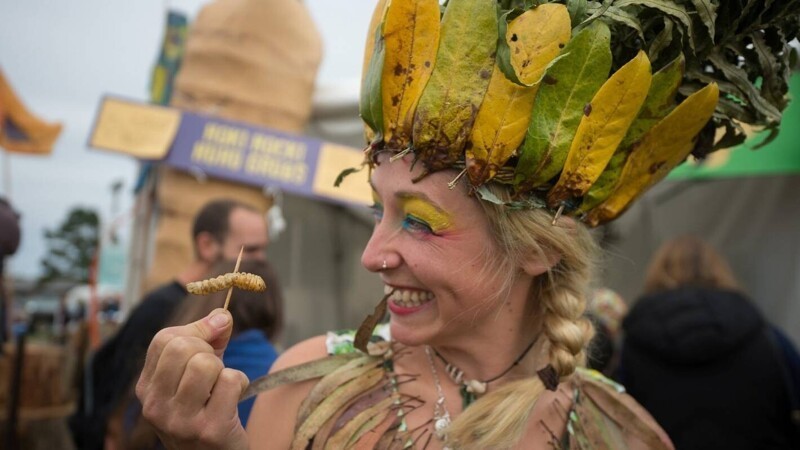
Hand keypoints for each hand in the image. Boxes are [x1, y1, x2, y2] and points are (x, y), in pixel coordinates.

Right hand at [136, 308, 249, 449]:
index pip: (164, 339)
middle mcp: (155, 406)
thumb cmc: (208, 408)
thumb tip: (222, 315)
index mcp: (146, 388)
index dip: (196, 331)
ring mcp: (180, 421)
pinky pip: (230, 381)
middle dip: (209, 351)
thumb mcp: (198, 372)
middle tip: (214, 372)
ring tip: (221, 387)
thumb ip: (209, 338)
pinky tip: (233, 399)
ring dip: (224, 370)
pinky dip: (240, 383)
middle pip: (183, 348)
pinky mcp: (209, 431)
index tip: (212, 338)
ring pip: (206, 364)